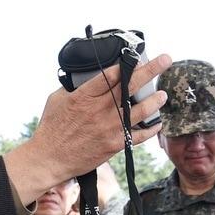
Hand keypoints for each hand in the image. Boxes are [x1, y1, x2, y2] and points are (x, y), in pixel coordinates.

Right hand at [9, 54, 170, 204]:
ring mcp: (109, 128)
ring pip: (139, 111)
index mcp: (84, 96)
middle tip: (165, 60)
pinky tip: (157, 123)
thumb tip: (86, 78)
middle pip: (130, 86)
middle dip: (150, 70)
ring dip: (154, 101)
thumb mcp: (57, 100)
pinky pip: (138, 135)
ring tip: (163, 94)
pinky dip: (150, 129)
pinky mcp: (114, 144)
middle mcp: (100, 110)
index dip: (127, 64)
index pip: (110, 75)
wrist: (50, 159)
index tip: (139, 55)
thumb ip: (74, 88)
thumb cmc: (51, 129)